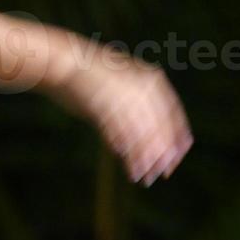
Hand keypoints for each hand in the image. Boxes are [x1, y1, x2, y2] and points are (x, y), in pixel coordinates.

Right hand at [56, 48, 192, 184]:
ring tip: (142, 176)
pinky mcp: (103, 102)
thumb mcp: (119, 91)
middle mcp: (142, 87)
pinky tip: (127, 163)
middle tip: (161, 174)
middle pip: (158, 126)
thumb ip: (133, 111)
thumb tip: (136, 139)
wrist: (64, 62)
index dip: (176, 139)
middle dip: (161, 153)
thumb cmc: (89, 79)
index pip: (172, 114)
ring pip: (140, 132)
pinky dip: (124, 148)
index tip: (176, 160)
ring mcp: (123, 94)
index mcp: (152, 81)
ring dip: (142, 157)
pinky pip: (119, 131)